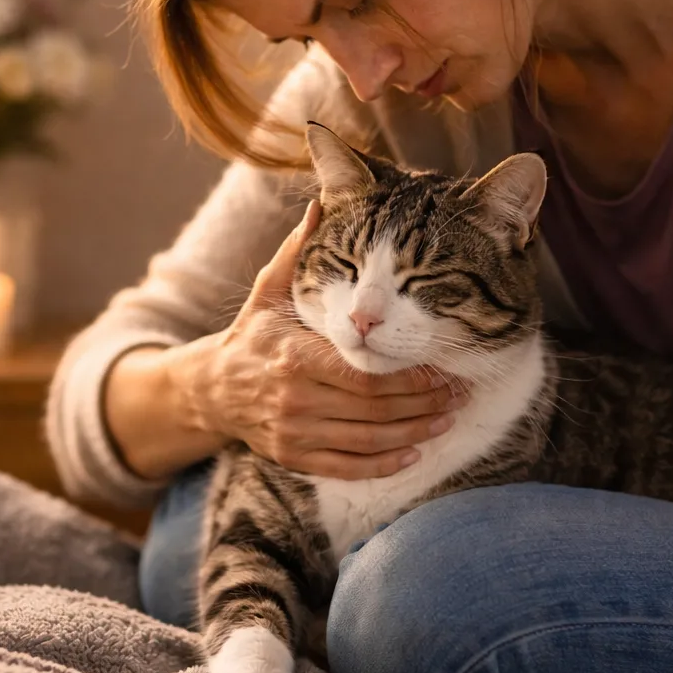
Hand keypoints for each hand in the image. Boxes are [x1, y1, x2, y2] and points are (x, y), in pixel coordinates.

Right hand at [180, 201, 465, 479]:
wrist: (212, 389)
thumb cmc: (252, 335)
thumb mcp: (269, 290)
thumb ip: (298, 251)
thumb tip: (321, 204)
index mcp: (295, 356)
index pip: (365, 373)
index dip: (410, 377)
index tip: (445, 369)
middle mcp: (295, 399)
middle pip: (375, 409)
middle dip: (424, 403)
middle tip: (460, 394)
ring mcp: (294, 432)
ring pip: (368, 441)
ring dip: (414, 433)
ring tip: (447, 418)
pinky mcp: (293, 458)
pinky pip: (347, 468)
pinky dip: (384, 465)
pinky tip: (413, 455)